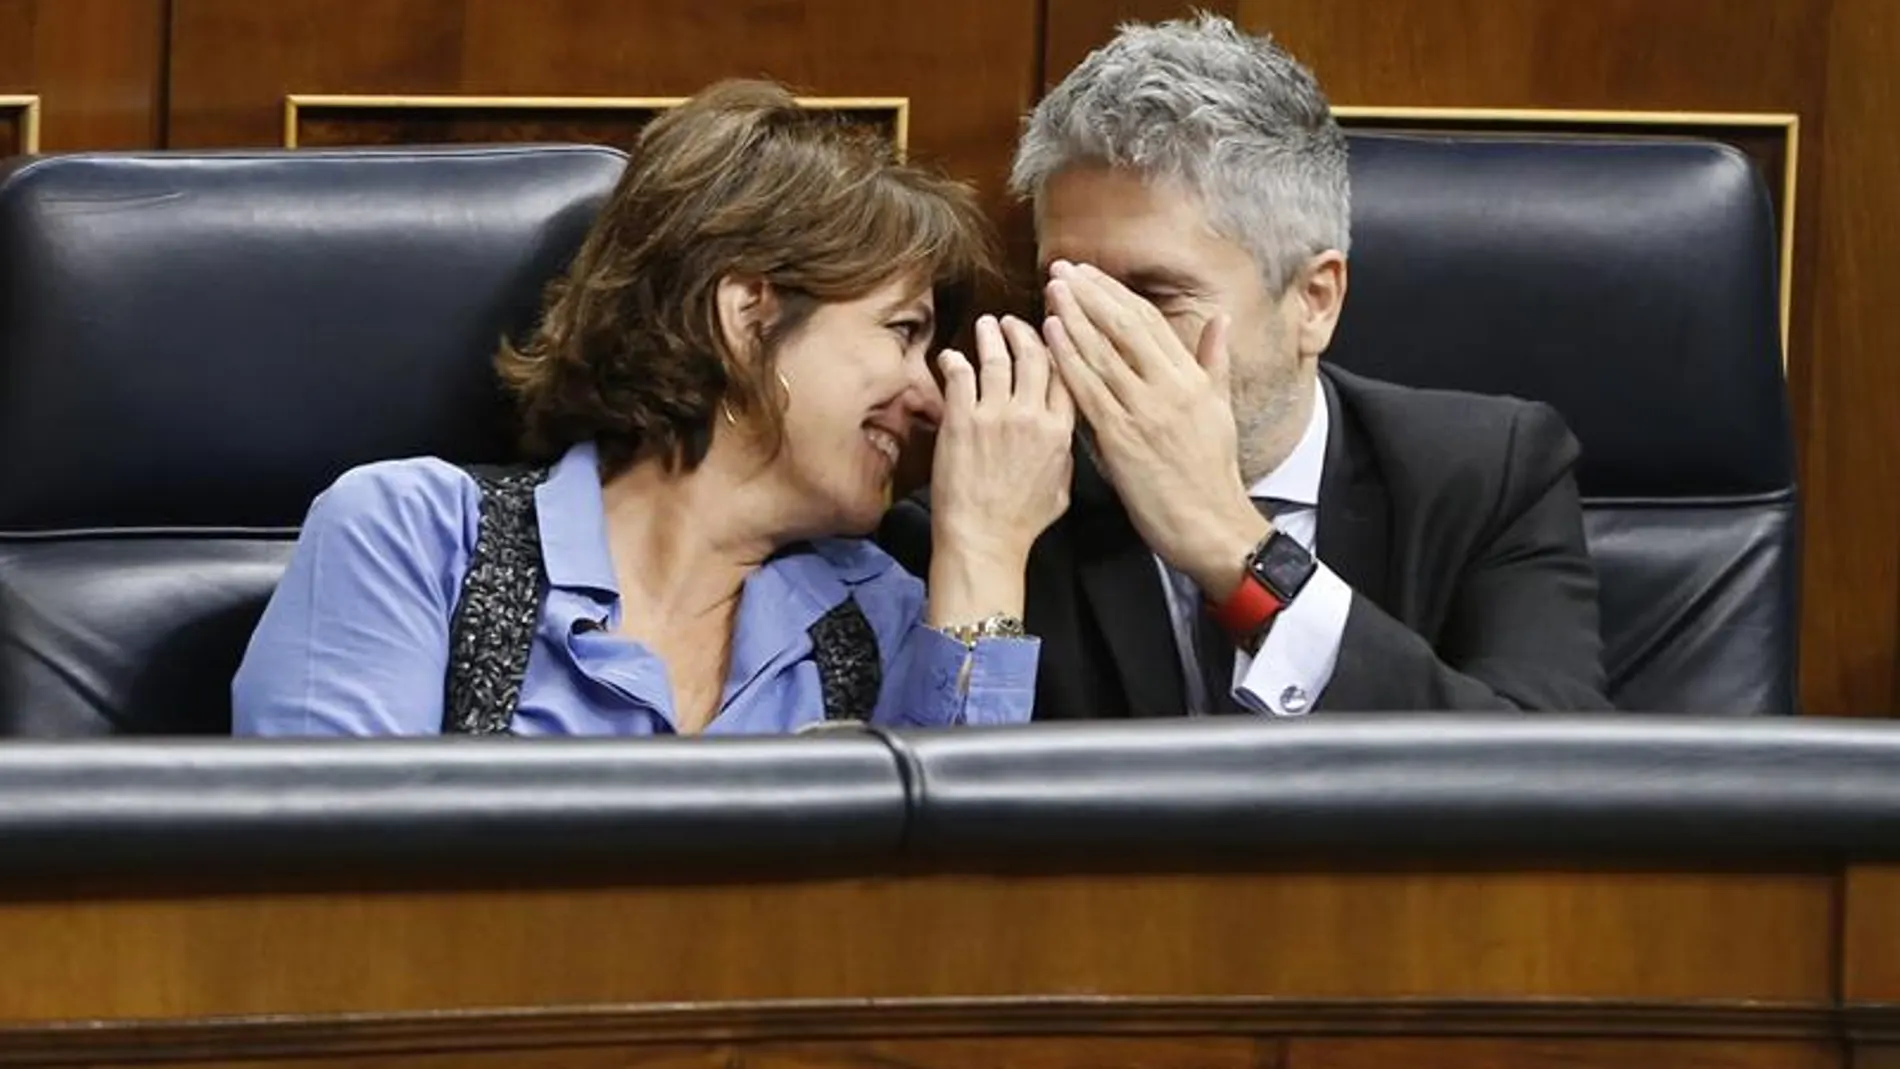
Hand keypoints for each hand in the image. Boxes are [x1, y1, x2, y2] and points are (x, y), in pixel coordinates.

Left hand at [926, 314, 1075, 624]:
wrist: (983, 540)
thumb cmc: (1021, 523)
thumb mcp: (1061, 489)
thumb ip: (1064, 454)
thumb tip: (1062, 434)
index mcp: (1060, 432)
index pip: (1065, 375)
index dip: (1058, 350)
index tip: (1051, 337)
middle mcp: (1031, 417)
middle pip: (1034, 357)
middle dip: (1024, 333)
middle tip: (1013, 324)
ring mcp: (995, 416)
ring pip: (997, 358)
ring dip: (991, 336)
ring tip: (987, 324)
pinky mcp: (961, 420)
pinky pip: (960, 376)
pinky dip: (956, 360)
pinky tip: (951, 355)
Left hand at [1042, 260, 1267, 599]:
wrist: (1209, 524)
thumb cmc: (1211, 472)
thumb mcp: (1219, 409)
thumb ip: (1214, 361)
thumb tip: (1220, 318)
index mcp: (1191, 379)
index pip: (1148, 321)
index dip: (1116, 294)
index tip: (1089, 274)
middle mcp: (1169, 387)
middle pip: (1123, 327)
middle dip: (1089, 295)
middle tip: (1061, 270)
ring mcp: (1144, 411)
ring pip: (1103, 352)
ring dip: (1073, 318)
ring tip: (1051, 291)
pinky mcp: (1121, 438)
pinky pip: (1089, 390)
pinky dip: (1068, 359)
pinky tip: (1050, 336)